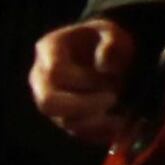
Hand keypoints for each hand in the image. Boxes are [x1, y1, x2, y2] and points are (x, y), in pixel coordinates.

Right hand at [29, 17, 142, 145]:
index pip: (55, 72)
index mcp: (49, 50)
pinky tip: (121, 124)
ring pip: (64, 121)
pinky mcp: (64, 118)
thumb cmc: (104, 40)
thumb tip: (103, 65)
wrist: (103, 53)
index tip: (111, 77)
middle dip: (84, 105)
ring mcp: (51, 101)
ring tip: (122, 111)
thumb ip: (112, 41)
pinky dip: (100, 133)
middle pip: (48, 103)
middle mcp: (41, 78)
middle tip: (114, 99)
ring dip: (97, 120)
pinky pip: (77, 133)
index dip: (83, 79)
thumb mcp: (112, 31)